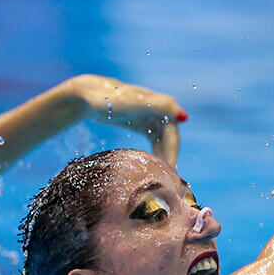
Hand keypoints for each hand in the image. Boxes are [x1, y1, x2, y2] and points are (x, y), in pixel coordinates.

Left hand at [66, 74, 185, 166]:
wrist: (88, 95)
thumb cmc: (110, 99)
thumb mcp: (135, 102)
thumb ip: (161, 106)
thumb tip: (185, 117)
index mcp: (160, 105)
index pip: (172, 133)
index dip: (173, 152)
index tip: (171, 172)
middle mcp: (158, 110)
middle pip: (169, 138)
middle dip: (170, 157)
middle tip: (168, 179)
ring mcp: (150, 116)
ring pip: (162, 140)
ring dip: (164, 156)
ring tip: (163, 175)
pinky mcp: (141, 121)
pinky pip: (154, 140)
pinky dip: (156, 152)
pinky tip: (155, 165)